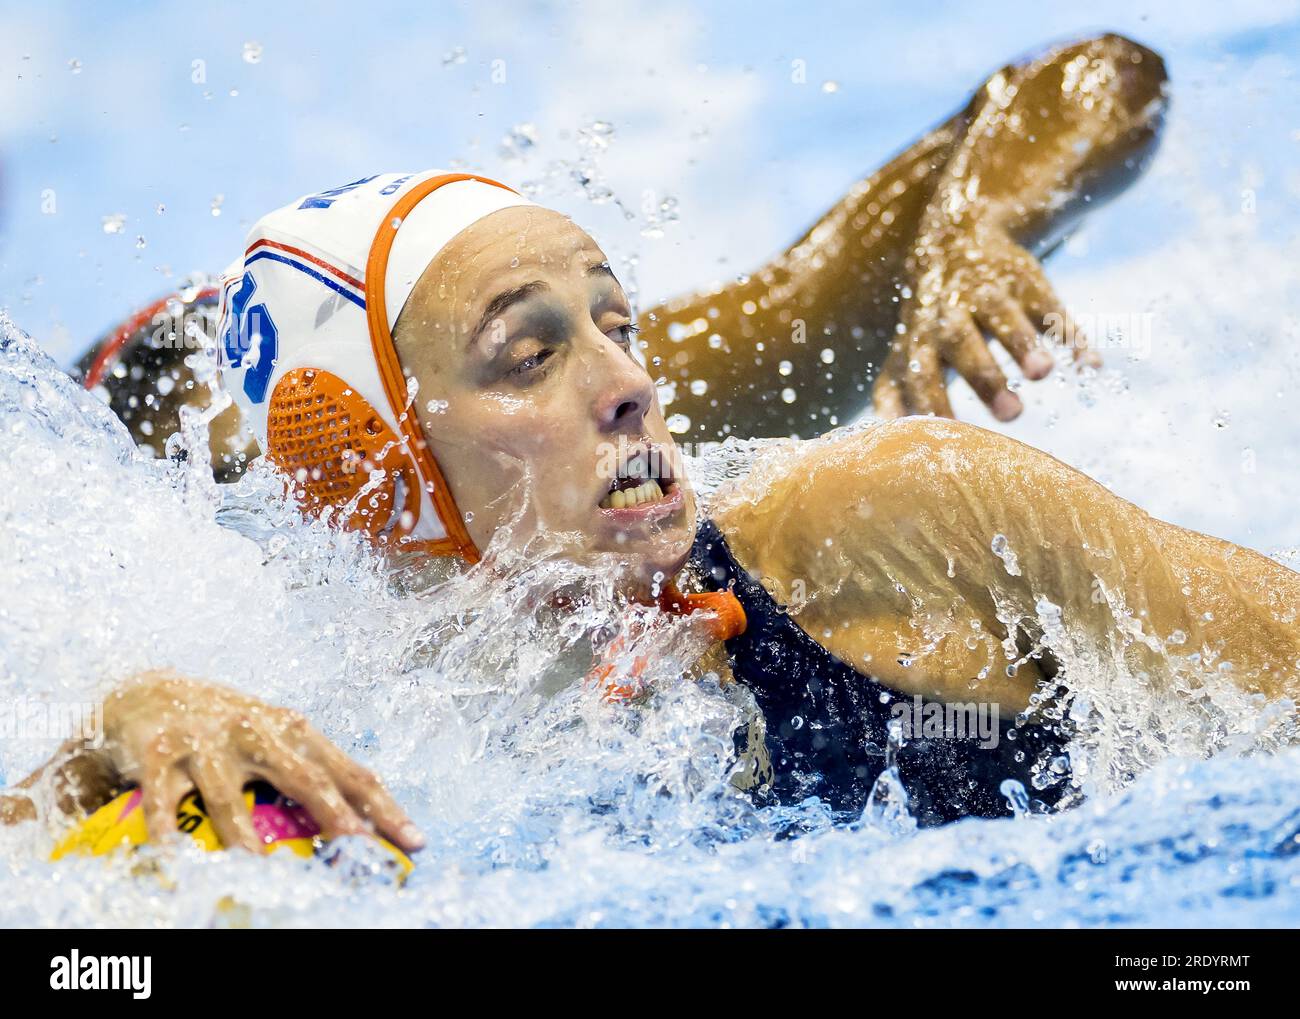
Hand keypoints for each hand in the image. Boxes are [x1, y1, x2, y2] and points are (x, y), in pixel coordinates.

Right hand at [97, 671, 423, 853]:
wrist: (149, 693)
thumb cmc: (228, 730)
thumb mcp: (275, 742)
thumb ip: (311, 778)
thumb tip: (360, 832)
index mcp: (297, 732)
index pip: (353, 774)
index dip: (386, 809)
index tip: (415, 843)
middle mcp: (259, 732)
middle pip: (305, 779)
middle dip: (335, 815)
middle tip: (356, 850)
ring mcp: (209, 741)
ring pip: (230, 796)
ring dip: (244, 835)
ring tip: (261, 870)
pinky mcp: (160, 751)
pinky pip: (161, 797)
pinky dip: (164, 827)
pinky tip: (173, 859)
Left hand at [873, 216, 1096, 420]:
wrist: (957, 235)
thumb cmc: (932, 314)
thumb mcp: (907, 345)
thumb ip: (895, 387)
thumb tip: (882, 429)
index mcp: (920, 336)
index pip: (918, 373)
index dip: (931, 403)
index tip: (950, 439)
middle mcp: (950, 313)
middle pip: (960, 342)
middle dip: (984, 376)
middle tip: (1012, 416)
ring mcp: (989, 293)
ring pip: (1002, 316)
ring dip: (1022, 343)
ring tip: (1043, 374)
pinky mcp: (1025, 280)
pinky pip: (1050, 307)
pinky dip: (1070, 335)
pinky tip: (1089, 365)